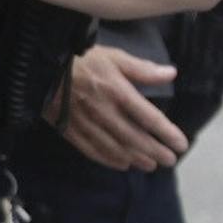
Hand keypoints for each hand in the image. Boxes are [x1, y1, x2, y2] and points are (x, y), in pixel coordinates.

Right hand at [52, 45, 189, 171]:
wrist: (42, 68)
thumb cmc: (81, 59)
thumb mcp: (114, 56)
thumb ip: (142, 69)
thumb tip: (171, 74)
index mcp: (118, 92)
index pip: (149, 118)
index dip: (167, 133)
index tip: (181, 144)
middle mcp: (104, 112)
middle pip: (135, 138)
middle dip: (155, 151)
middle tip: (170, 161)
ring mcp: (87, 124)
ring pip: (116, 148)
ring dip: (136, 159)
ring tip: (150, 166)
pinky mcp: (71, 131)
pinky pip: (93, 150)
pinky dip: (109, 160)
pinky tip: (122, 164)